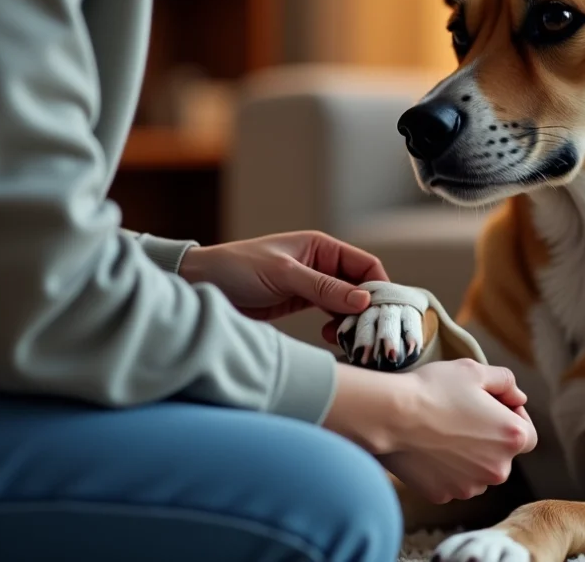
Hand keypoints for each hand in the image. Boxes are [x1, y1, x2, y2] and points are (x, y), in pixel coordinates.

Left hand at [178, 231, 387, 320]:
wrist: (201, 285)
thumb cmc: (237, 268)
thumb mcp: (283, 275)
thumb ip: (323, 287)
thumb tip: (363, 301)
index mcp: (321, 247)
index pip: (365, 265)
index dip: (379, 287)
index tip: (384, 312)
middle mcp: (322, 264)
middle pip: (361, 287)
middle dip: (368, 309)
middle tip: (368, 332)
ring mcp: (313, 286)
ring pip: (348, 304)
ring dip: (352, 321)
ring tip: (348, 337)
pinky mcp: (301, 304)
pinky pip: (331, 316)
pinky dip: (337, 327)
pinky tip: (333, 337)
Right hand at [323, 360, 538, 503]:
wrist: (391, 415)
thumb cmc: (434, 389)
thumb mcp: (475, 370)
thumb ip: (506, 382)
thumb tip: (518, 398)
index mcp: (513, 438)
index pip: (528, 435)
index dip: (512, 417)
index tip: (490, 406)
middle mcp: (498, 469)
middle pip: (501, 455)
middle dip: (488, 437)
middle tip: (462, 415)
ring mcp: (470, 487)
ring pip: (477, 471)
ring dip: (468, 456)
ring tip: (442, 431)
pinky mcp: (444, 495)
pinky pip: (451, 481)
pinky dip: (445, 469)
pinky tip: (428, 448)